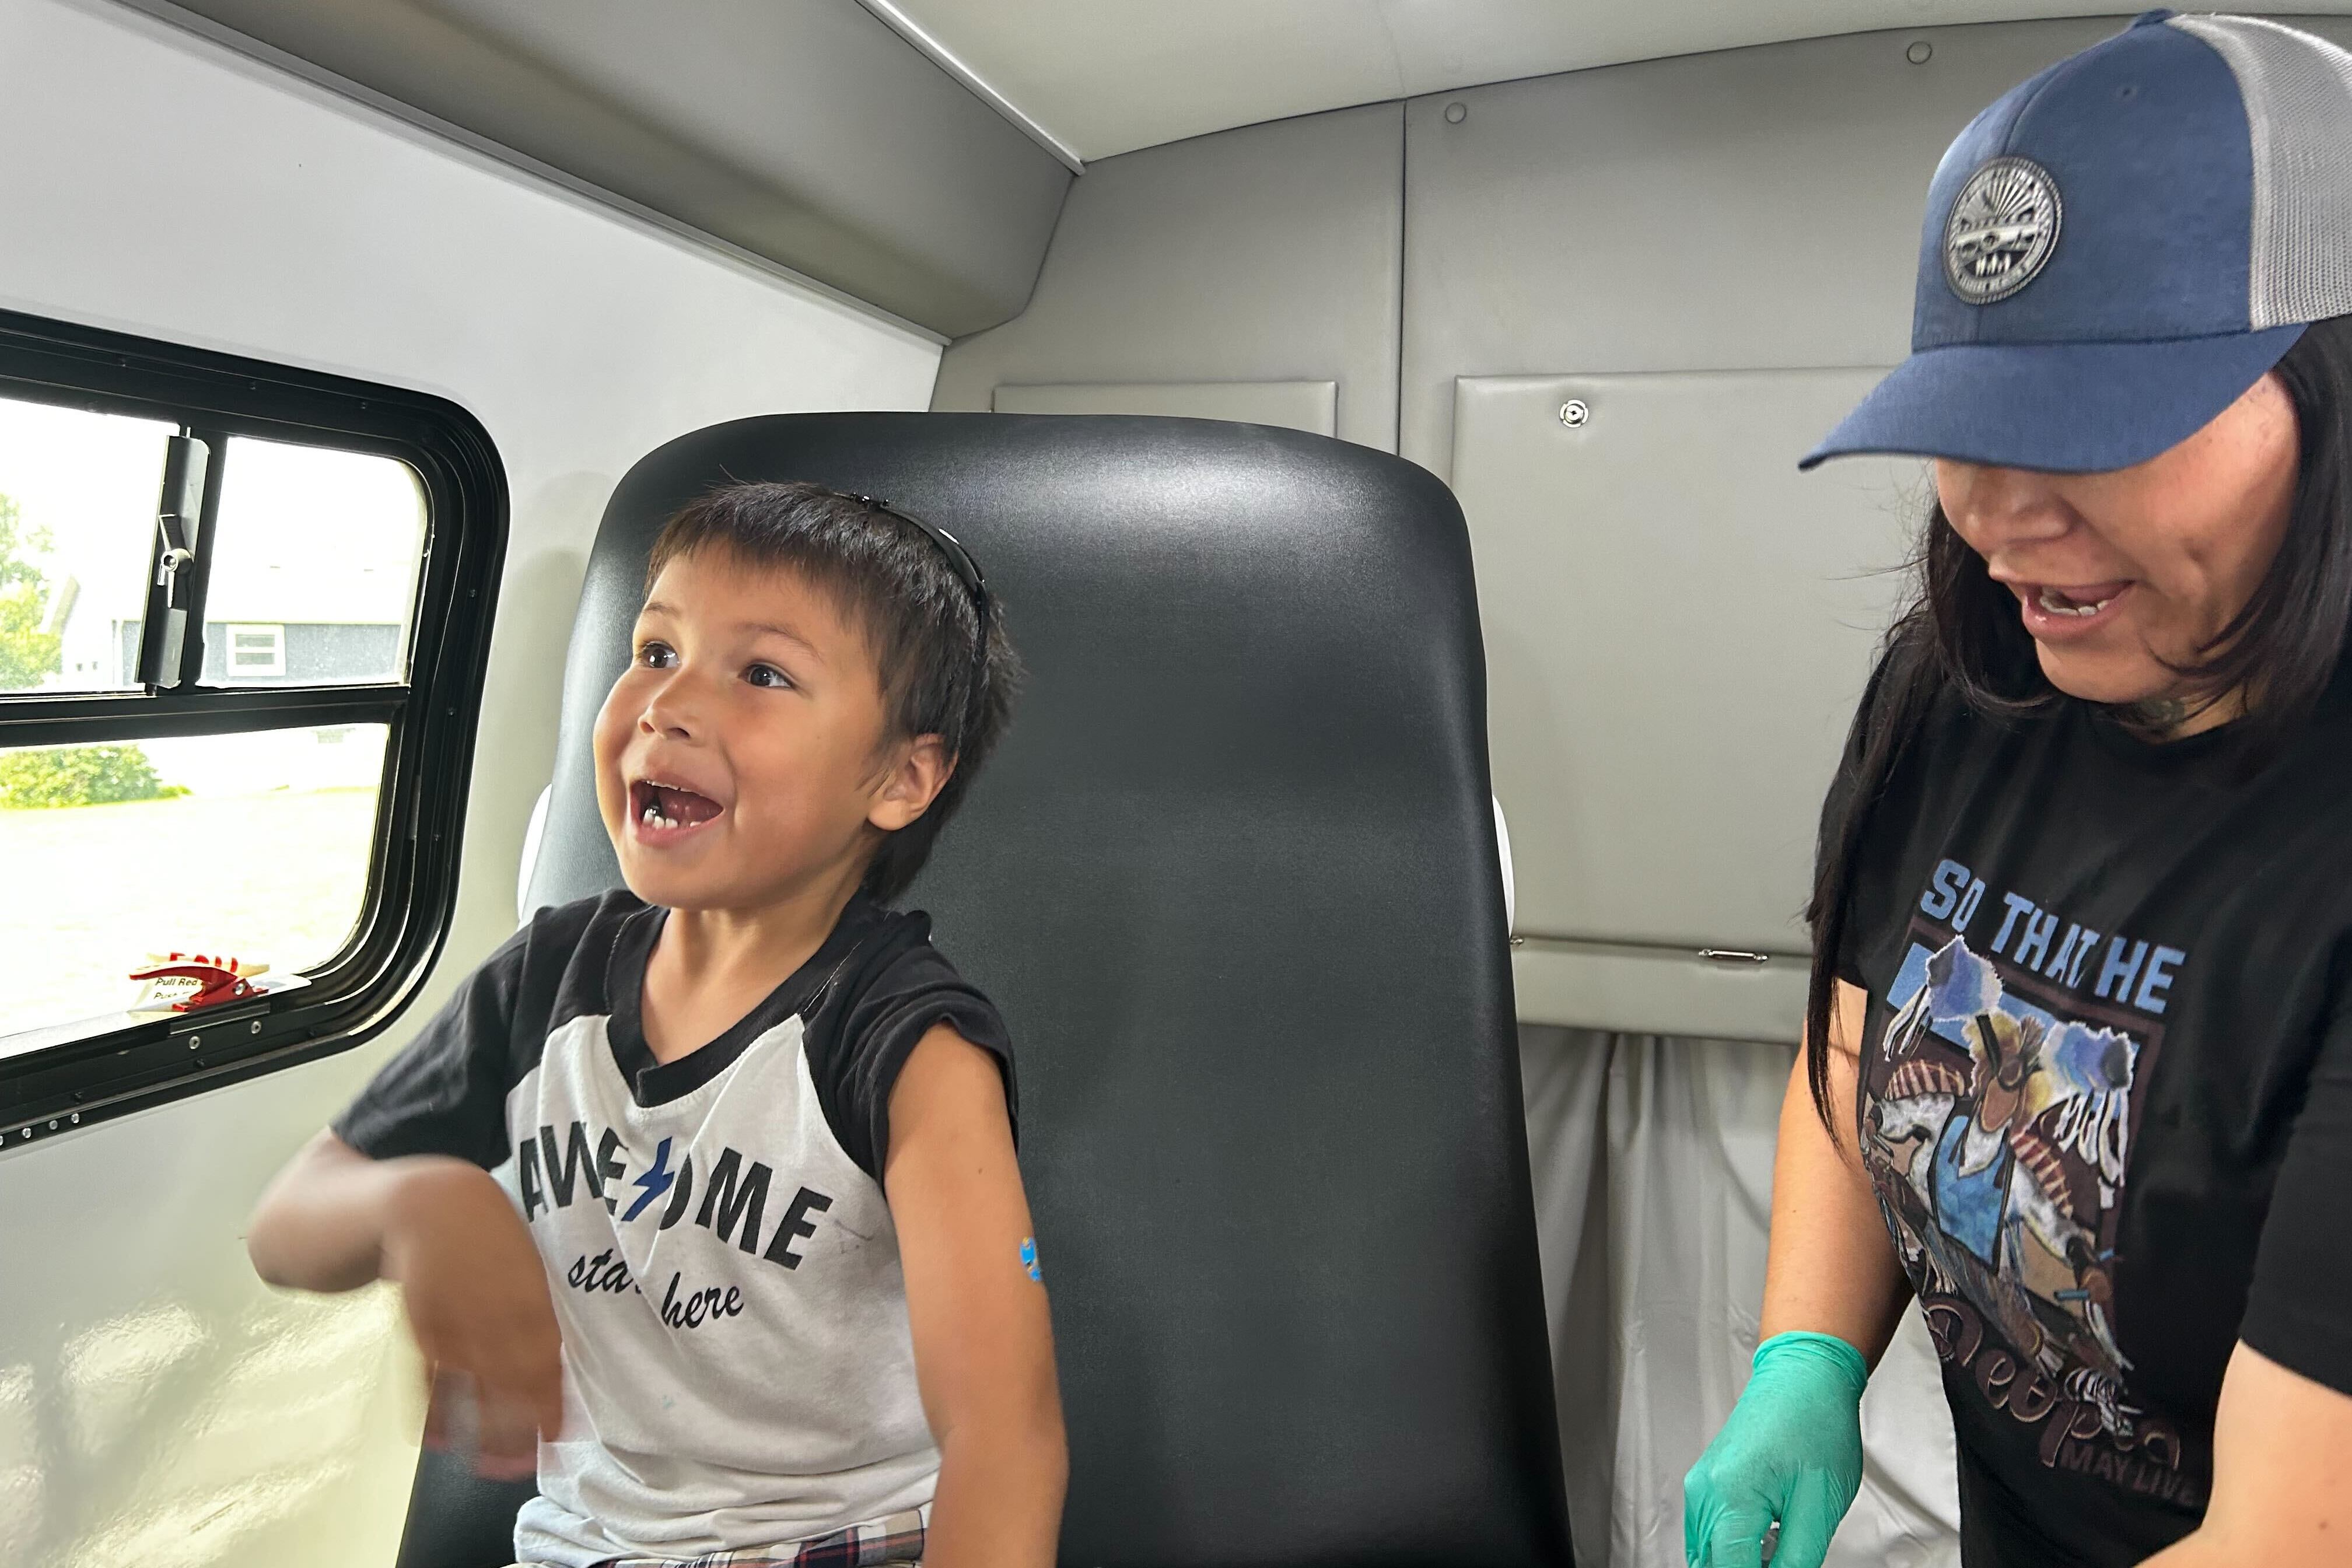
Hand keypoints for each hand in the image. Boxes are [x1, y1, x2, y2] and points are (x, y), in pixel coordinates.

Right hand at [382, 1160, 562, 1478]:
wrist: (427, 1204)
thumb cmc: (490, 1235)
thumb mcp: (528, 1260)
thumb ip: (541, 1307)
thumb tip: (560, 1357)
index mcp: (527, 1295)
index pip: (542, 1358)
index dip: (547, 1400)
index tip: (556, 1433)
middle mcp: (490, 1313)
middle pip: (507, 1382)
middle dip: (515, 1430)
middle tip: (520, 1467)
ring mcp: (451, 1322)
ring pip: (467, 1388)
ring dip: (477, 1432)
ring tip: (487, 1468)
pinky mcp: (417, 1326)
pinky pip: (424, 1376)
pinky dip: (430, 1412)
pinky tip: (438, 1441)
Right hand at [1683, 1331, 1868, 1567]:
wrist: (1804, 1375)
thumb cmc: (1815, 1423)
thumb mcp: (1819, 1503)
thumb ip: (1797, 1557)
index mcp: (1729, 1494)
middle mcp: (1704, 1491)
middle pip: (1710, 1563)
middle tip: (1787, 1559)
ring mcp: (1702, 1485)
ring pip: (1705, 1551)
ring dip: (1739, 1561)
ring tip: (1780, 1551)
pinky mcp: (1709, 1482)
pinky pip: (1709, 1531)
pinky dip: (1733, 1548)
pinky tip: (1767, 1544)